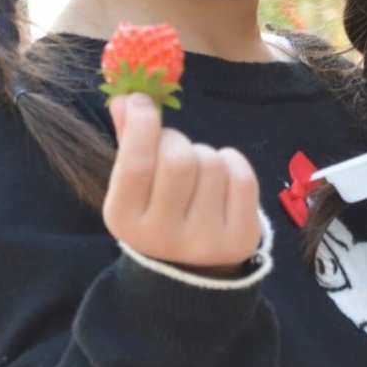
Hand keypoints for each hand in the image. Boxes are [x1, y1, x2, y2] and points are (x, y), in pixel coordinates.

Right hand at [105, 93, 261, 276]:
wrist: (192, 268)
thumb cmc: (158, 211)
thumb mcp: (135, 186)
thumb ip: (128, 142)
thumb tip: (126, 98)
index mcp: (124, 220)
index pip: (135, 163)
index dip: (142, 125)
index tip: (144, 101)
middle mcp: (161, 236)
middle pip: (179, 160)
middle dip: (177, 141)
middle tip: (175, 147)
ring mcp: (203, 240)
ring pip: (211, 163)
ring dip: (206, 154)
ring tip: (198, 172)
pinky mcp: (238, 238)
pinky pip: (242, 177)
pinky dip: (233, 163)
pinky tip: (222, 176)